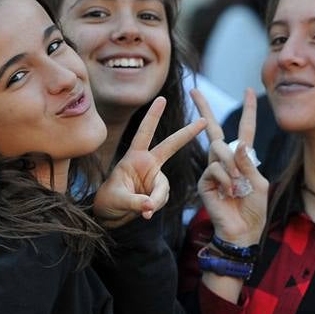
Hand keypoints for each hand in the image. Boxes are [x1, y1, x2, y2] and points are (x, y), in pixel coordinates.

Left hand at [93, 97, 206, 227]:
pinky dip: (155, 207)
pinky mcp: (159, 191)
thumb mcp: (118, 200)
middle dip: (187, 133)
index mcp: (135, 157)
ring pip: (163, 188)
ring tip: (142, 211)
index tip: (161, 99)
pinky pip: (162, 199)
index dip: (153, 115)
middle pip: (171, 145)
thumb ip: (135, 202)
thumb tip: (151, 206)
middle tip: (205, 120)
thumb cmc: (109, 201)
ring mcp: (155, 177)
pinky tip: (144, 214)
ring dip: (155, 200)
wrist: (111, 214)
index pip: (145, 133)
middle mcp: (148, 164)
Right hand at [195, 88, 267, 246]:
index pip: (245, 130)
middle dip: (205, 109)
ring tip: (238, 185)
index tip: (249, 91)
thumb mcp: (258, 184)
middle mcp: (226, 161)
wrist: (243, 230)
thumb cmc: (254, 209)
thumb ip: (248, 164)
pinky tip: (230, 191)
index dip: (249, 111)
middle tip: (194, 90)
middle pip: (214, 130)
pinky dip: (225, 178)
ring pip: (218, 149)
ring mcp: (213, 170)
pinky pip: (213, 168)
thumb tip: (238, 144)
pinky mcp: (204, 181)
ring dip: (231, 165)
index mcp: (243, 159)